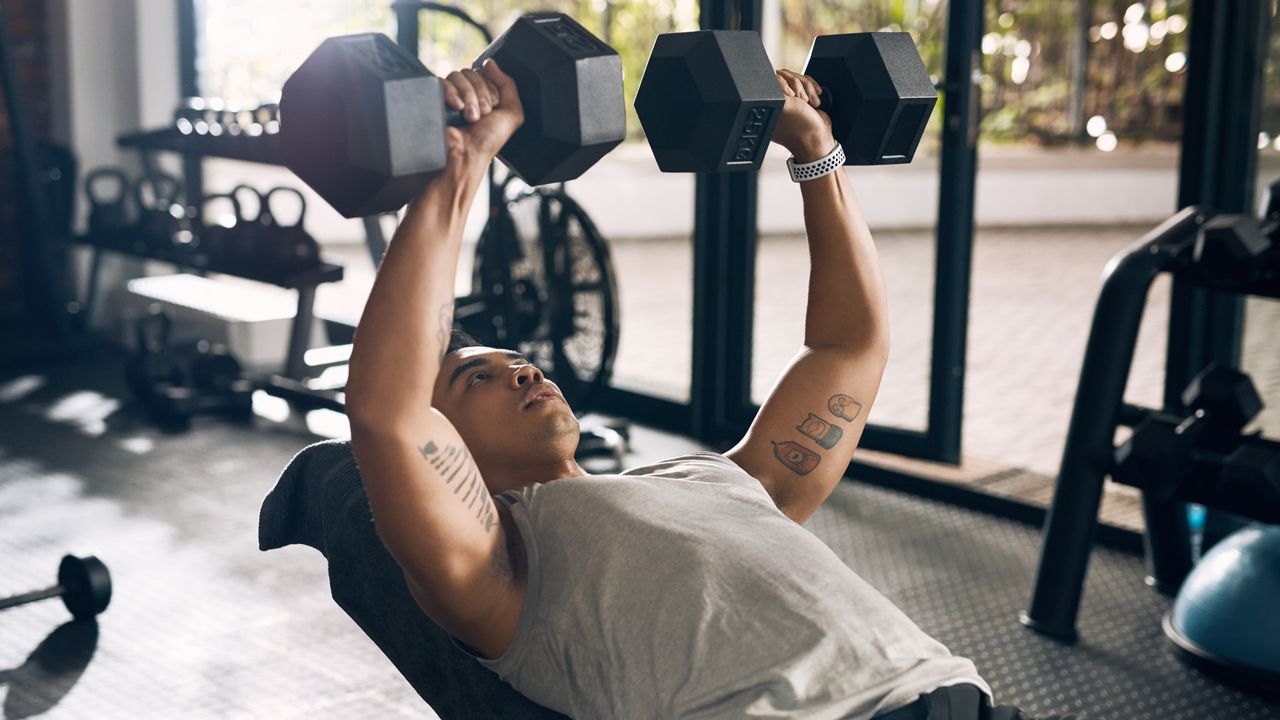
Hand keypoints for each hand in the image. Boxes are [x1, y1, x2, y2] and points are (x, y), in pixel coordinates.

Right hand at [440, 59, 524, 173]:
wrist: (467, 155)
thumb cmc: (488, 140)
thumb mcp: (511, 113)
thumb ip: (508, 85)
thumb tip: (490, 63)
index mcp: (483, 96)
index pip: (485, 73)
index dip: (491, 88)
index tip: (492, 108)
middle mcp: (466, 94)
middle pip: (472, 72)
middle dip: (481, 93)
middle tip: (482, 114)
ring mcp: (450, 96)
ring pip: (458, 75)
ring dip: (469, 96)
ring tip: (470, 117)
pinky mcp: (435, 99)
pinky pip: (441, 81)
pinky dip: (451, 93)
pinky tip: (456, 108)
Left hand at [771, 69, 835, 162]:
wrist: (819, 138)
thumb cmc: (800, 127)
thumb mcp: (784, 104)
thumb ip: (775, 87)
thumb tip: (770, 70)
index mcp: (766, 102)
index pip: (772, 78)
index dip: (785, 83)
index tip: (791, 95)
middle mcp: (775, 100)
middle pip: (786, 75)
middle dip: (799, 86)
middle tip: (802, 101)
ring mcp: (789, 99)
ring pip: (798, 78)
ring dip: (808, 90)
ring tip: (812, 103)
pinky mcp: (801, 98)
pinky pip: (806, 83)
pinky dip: (813, 89)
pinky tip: (816, 100)